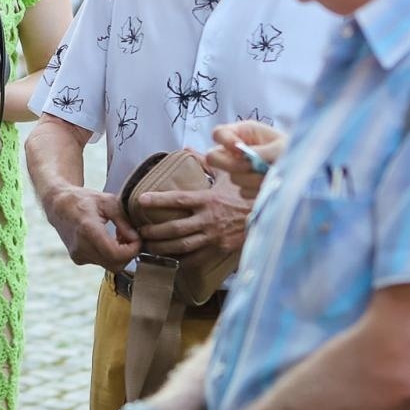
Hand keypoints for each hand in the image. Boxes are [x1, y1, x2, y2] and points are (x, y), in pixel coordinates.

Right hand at [48, 186, 140, 270]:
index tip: (137, 238)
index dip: (132, 250)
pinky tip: (108, 240)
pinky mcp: (78, 259)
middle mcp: (81, 247)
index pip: (116, 254)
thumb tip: (137, 238)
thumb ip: (124, 221)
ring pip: (110, 266)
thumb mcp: (108, 202)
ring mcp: (78, 255)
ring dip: (120, 254)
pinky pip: (101, 263)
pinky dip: (110, 255)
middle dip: (128, 254)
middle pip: (115, 264)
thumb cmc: (85, 200)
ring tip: (119, 236)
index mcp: (88, 229)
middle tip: (131, 237)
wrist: (58, 205)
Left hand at [133, 155, 253, 257]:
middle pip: (174, 228)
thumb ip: (207, 162)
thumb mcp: (227, 175)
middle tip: (140, 232)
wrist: (268, 213)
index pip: (178, 199)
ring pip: (182, 246)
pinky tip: (170, 259)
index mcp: (208, 199)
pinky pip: (196, 259)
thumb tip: (187, 149)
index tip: (142, 200)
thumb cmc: (246, 192)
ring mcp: (213, 236)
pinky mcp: (219, 249)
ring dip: (162, 248)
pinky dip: (181, 260)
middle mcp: (208, 219)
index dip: (158, 200)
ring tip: (149, 247)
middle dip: (154, 232)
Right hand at [207, 121, 287, 199]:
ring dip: (252, 178)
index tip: (238, 149)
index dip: (223, 141)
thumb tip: (243, 156)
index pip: (218, 133)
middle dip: (231, 164)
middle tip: (249, 166)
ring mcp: (240, 169)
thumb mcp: (280, 147)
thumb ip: (260, 151)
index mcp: (244, 133)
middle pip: (214, 157)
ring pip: (232, 177)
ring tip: (271, 175)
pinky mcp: (246, 186)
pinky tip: (269, 184)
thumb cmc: (294, 151)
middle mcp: (237, 151)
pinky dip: (257, 190)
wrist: (307, 171)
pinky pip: (242, 191)